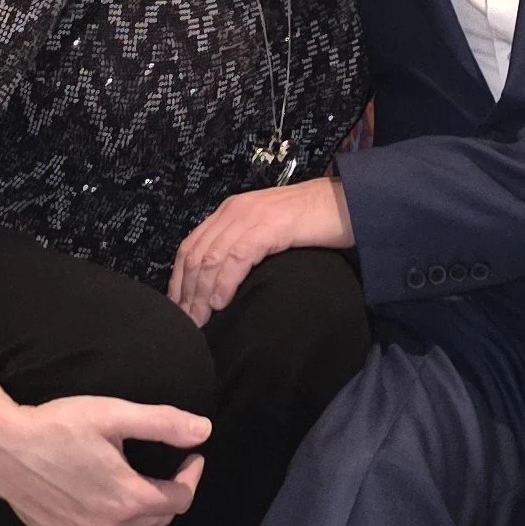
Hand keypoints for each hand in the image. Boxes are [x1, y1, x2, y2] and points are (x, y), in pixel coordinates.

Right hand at [0, 387, 210, 525]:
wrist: (4, 447)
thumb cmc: (58, 426)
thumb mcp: (113, 415)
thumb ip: (162, 423)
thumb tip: (204, 431)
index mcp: (130, 497)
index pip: (180, 498)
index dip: (191, 476)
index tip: (191, 457)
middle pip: (159, 520)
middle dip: (169, 495)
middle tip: (166, 472)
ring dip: (151, 522)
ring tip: (152, 501)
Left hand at [169, 177, 353, 325]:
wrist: (346, 203)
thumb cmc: (311, 223)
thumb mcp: (268, 231)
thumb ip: (245, 246)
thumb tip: (224, 282)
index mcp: (230, 211)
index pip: (191, 245)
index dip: (179, 279)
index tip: (178, 307)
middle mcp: (234, 211)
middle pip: (196, 254)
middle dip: (186, 291)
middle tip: (186, 322)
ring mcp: (250, 217)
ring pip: (212, 257)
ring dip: (202, 293)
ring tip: (200, 320)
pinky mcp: (268, 227)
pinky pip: (237, 257)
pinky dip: (224, 282)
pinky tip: (221, 302)